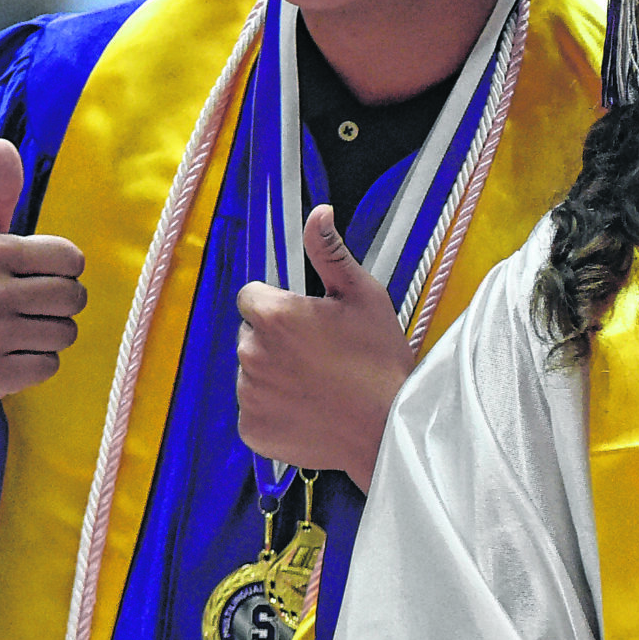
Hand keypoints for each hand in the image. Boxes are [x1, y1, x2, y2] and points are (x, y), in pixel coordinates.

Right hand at [0, 139, 87, 408]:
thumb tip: (2, 142)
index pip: (71, 259)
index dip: (61, 269)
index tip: (34, 274)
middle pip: (75, 298)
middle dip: (58, 303)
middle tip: (27, 306)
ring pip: (66, 333)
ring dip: (48, 334)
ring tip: (15, 331)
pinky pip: (50, 366)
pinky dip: (35, 365)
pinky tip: (8, 356)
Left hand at [235, 205, 412, 490]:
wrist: (389, 428)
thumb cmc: (380, 358)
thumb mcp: (363, 295)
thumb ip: (330, 252)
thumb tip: (318, 211)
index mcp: (273, 315)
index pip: (252, 297)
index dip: (281, 306)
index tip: (310, 321)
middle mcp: (250, 353)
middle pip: (251, 334)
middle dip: (276, 340)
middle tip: (320, 354)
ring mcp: (248, 394)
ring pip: (252, 372)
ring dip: (275, 374)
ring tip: (318, 384)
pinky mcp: (252, 428)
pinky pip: (254, 409)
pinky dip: (274, 409)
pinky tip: (309, 409)